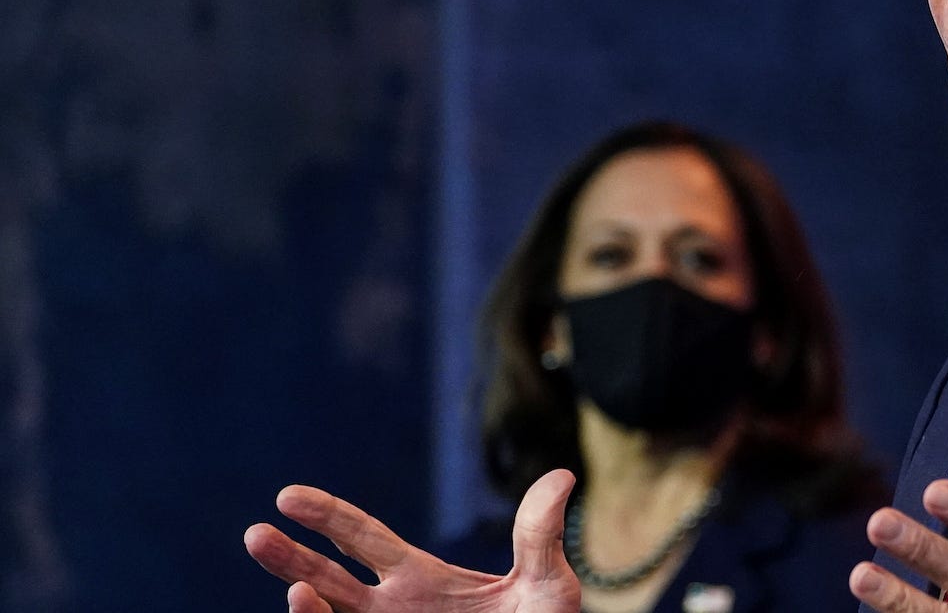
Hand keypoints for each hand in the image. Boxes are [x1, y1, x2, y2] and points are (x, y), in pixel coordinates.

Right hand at [243, 469, 582, 612]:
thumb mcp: (547, 585)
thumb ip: (541, 537)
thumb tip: (562, 478)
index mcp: (418, 578)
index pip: (361, 538)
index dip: (326, 515)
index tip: (287, 497)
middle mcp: (391, 609)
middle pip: (327, 576)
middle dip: (290, 558)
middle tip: (256, 533)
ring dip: (305, 606)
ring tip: (296, 593)